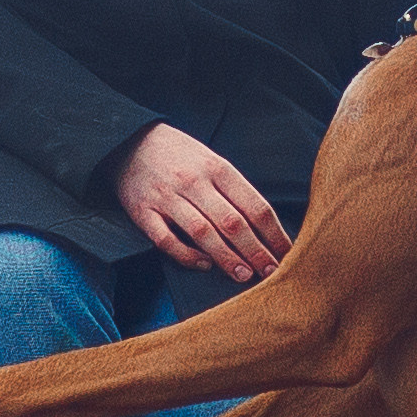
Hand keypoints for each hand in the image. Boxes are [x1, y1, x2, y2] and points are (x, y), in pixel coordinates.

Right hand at [109, 125, 291, 281]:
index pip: (254, 206)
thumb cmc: (180, 155)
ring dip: (226, 257)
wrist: (128, 140)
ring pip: (202, 233)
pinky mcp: (143, 212)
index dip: (274, 234)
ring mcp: (167, 197)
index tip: (288, 254)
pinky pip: (166, 240)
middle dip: (256, 251)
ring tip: (244, 275)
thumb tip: (264, 228)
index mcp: (218, 168)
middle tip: (272, 273)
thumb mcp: (212, 160)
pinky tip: (203, 265)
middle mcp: (194, 182)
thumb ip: (234, 191)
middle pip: (233, 223)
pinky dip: (186, 255)